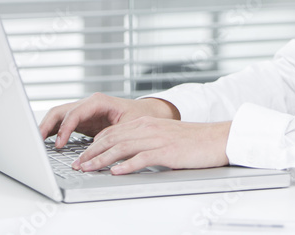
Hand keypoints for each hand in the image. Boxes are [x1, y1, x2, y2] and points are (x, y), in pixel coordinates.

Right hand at [38, 93, 179, 147]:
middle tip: (36, 142)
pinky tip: (45, 142)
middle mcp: (88, 104)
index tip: (59, 144)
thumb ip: (111, 135)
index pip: (75, 113)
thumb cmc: (140, 117)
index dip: (65, 129)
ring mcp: (83, 111)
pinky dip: (52, 131)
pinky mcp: (82, 121)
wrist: (148, 114)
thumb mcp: (128, 126)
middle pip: (60, 111)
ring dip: (46, 128)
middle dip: (46, 125)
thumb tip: (95, 149)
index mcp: (98, 102)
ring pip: (58, 116)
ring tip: (36, 143)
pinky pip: (62, 124)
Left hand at [74, 117, 231, 174]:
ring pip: (121, 148)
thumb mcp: (164, 136)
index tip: (81, 156)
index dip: (93, 144)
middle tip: (77, 164)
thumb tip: (125, 155)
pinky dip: (126, 166)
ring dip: (101, 159)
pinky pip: (142, 158)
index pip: (112, 132)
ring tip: (88, 168)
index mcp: (146, 123)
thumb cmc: (193, 140)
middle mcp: (148, 128)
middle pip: (112, 139)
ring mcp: (157, 139)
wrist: (217, 138)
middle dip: (90, 152)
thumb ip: (145, 141)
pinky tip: (115, 172)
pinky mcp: (167, 151)